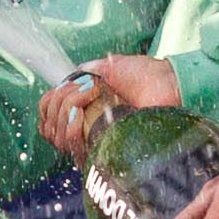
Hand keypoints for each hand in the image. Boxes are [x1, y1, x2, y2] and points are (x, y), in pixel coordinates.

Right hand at [37, 56, 181, 166]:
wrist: (168, 85)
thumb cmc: (147, 75)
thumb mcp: (111, 67)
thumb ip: (88, 71)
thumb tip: (70, 76)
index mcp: (88, 111)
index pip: (49, 116)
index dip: (50, 102)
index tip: (67, 87)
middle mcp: (88, 129)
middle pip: (49, 125)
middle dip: (60, 100)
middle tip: (85, 87)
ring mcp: (95, 141)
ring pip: (57, 136)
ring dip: (65, 108)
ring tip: (89, 95)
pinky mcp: (104, 151)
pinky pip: (71, 146)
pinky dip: (69, 125)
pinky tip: (80, 113)